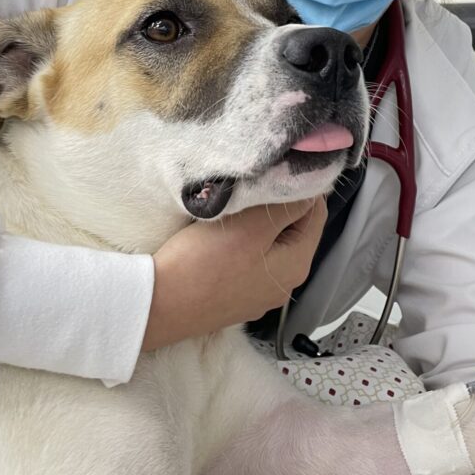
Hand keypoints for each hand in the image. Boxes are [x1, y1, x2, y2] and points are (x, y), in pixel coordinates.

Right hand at [142, 196, 326, 350]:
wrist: (159, 305)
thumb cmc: (205, 262)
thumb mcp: (252, 226)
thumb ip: (287, 207)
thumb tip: (310, 192)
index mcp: (297, 265)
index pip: (316, 214)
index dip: (300, 188)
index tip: (275, 170)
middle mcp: (284, 284)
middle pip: (292, 230)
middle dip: (276, 205)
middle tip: (250, 185)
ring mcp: (258, 293)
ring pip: (268, 244)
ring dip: (256, 223)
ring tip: (234, 206)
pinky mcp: (234, 296)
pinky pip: (247, 259)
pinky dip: (240, 242)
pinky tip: (220, 235)